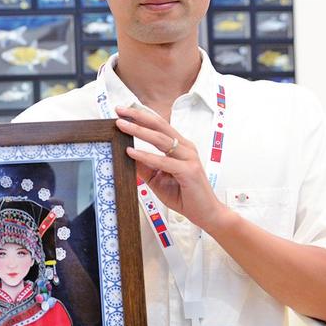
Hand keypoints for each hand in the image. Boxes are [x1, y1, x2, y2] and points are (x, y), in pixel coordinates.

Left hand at [114, 106, 227, 230]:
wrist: (206, 213)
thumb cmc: (184, 195)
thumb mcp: (157, 179)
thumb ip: (145, 166)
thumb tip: (126, 154)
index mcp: (180, 147)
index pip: (159, 126)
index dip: (142, 117)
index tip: (123, 111)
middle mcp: (186, 148)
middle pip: (160, 126)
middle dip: (138, 117)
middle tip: (119, 111)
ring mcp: (189, 158)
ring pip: (161, 139)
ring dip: (139, 131)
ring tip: (122, 126)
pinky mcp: (189, 171)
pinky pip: (163, 161)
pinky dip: (145, 156)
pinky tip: (131, 152)